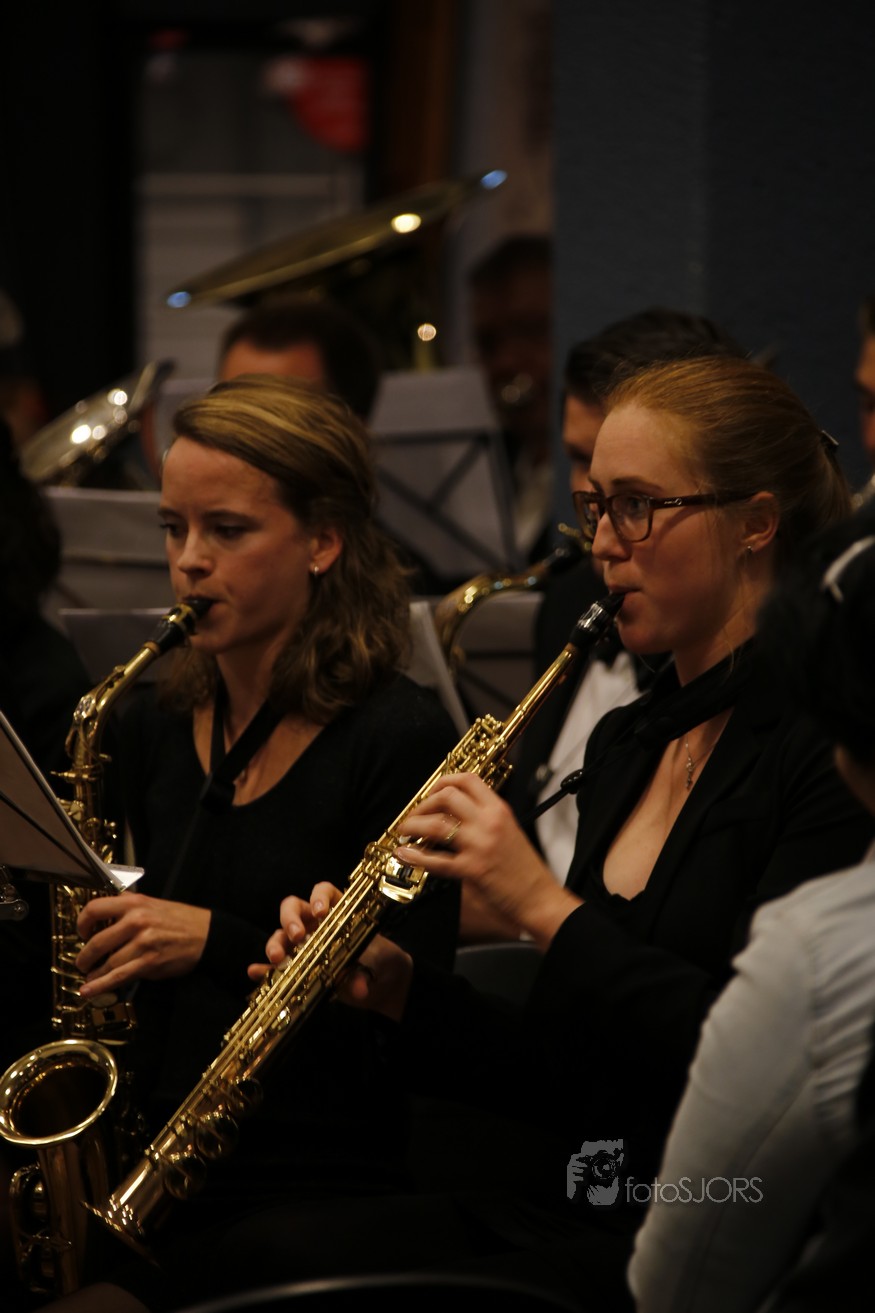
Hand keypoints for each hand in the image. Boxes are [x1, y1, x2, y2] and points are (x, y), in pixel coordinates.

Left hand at [76, 893, 210, 996]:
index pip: (95, 909)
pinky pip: (119, 976)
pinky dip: (101, 985)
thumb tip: (103, 918)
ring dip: (94, 973)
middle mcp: (136, 921)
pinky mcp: (149, 962)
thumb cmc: (180, 920)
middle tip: (82, 962)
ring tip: (89, 977)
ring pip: (107, 962)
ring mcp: (143, 943)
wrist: (207, 934)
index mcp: (135, 903)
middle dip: (85, 957)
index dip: (82, 923)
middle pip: (97, 941)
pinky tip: (90, 990)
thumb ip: (128, 908)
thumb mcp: (152, 904)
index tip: (82, 933)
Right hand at [248, 882, 413, 1022]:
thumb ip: (364, 972)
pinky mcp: (296, 968)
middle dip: (291, 919)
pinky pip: (275, 967)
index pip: (323, 892)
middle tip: (297, 935)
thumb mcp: (375, 963)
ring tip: (277, 958)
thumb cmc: (378, 961)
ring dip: (275, 943)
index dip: (319, 898)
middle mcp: (315, 923)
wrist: (382, 984)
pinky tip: (256, 973)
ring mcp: (303, 945)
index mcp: (336, 911)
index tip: (321, 913)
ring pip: (280, 935)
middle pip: (292, 908)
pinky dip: (264, 970)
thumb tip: (359, 987)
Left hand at [393, 772, 581, 947]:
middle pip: (447, 797)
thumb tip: (455, 814)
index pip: (468, 779)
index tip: (432, 792)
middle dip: (424, 804)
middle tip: (415, 814)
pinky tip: (405, 854)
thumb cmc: (525, 869)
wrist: (539, 897)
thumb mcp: (510, 831)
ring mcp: (479, 845)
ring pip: (436, 825)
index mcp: (499, 810)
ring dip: (414, 826)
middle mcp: (489, 822)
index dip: (444, 781)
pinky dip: (415, 856)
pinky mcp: (472, 869)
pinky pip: (436, 860)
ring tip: (405, 831)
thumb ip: (485, 819)